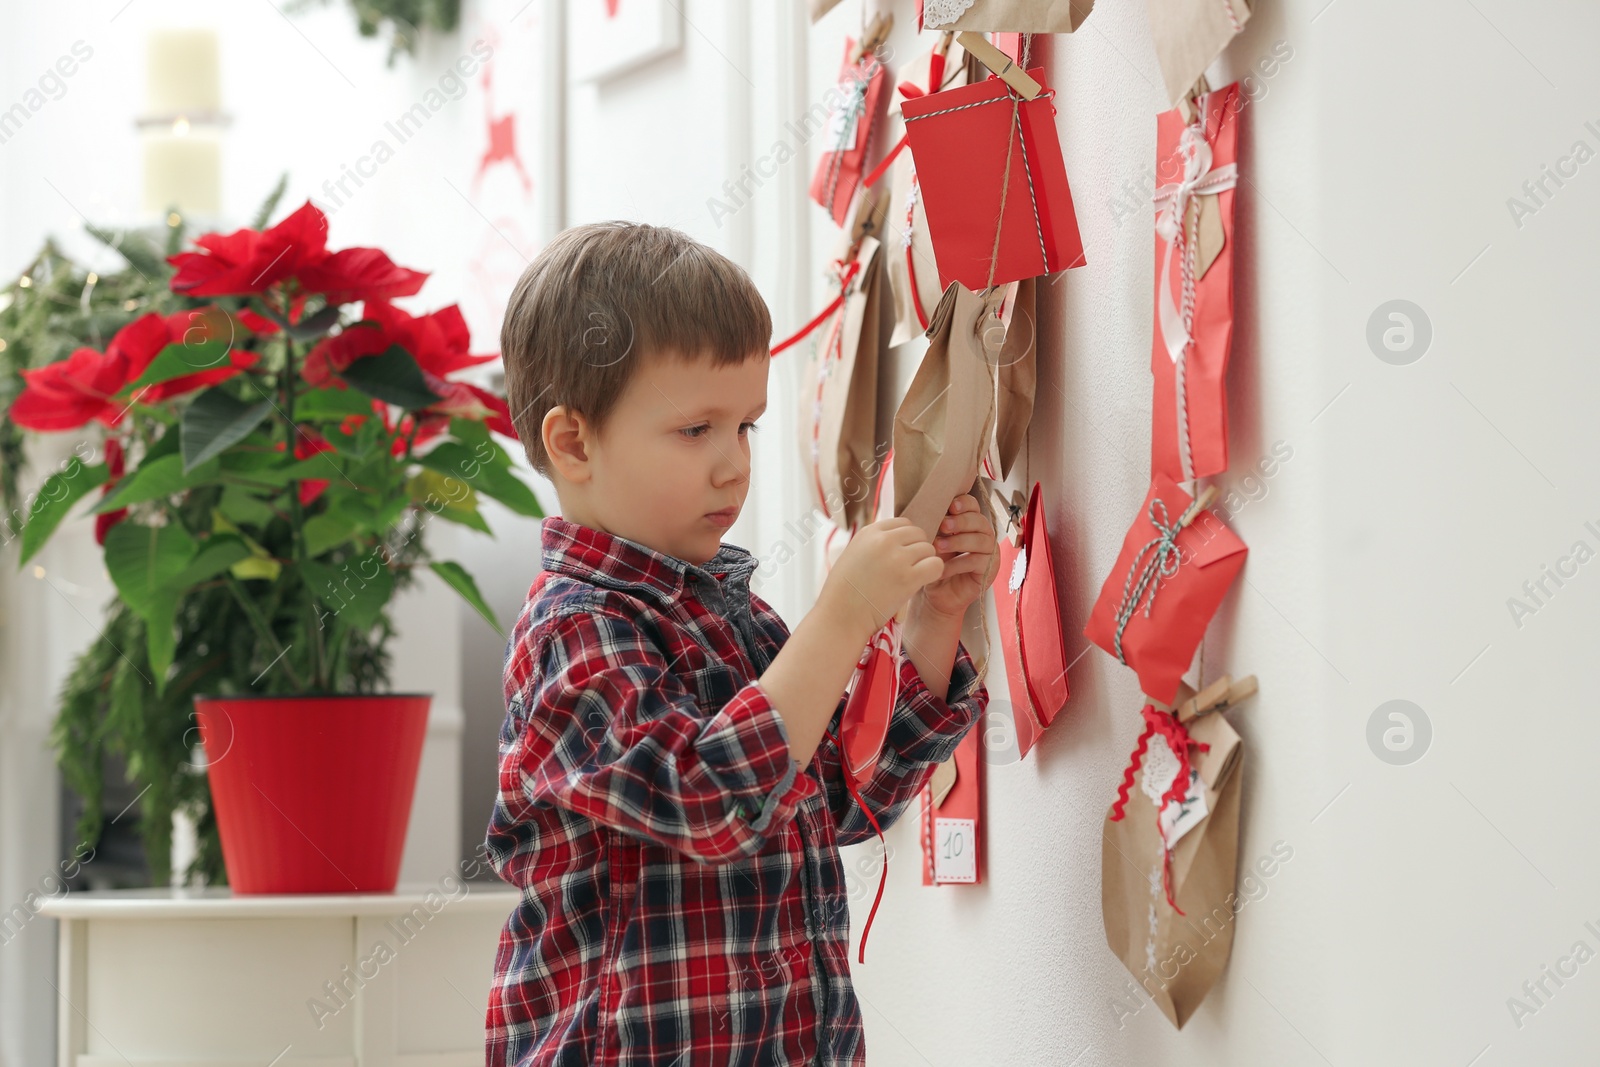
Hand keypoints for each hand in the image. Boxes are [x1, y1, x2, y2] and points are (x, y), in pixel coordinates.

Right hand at [819, 517, 944, 640]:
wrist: (841, 616)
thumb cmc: (844, 591)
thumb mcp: (853, 555)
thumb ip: (874, 544)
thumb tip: (899, 540)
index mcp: (869, 532)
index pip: (903, 523)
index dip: (907, 539)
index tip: (901, 555)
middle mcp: (884, 540)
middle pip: (918, 534)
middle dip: (917, 550)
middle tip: (908, 568)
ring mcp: (897, 558)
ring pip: (929, 549)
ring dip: (924, 563)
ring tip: (911, 578)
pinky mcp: (908, 578)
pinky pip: (936, 565)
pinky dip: (933, 574)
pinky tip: (921, 583)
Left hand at [914, 494, 995, 620]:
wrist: (935, 593)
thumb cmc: (934, 563)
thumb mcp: (932, 541)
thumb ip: (935, 526)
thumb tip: (927, 509)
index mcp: (968, 522)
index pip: (973, 506)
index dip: (964, 503)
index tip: (951, 506)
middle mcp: (982, 534)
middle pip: (979, 520)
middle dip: (961, 521)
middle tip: (944, 526)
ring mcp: (988, 552)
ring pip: (981, 540)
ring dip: (958, 541)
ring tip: (938, 547)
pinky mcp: (989, 570)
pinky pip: (976, 562)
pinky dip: (957, 564)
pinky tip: (943, 568)